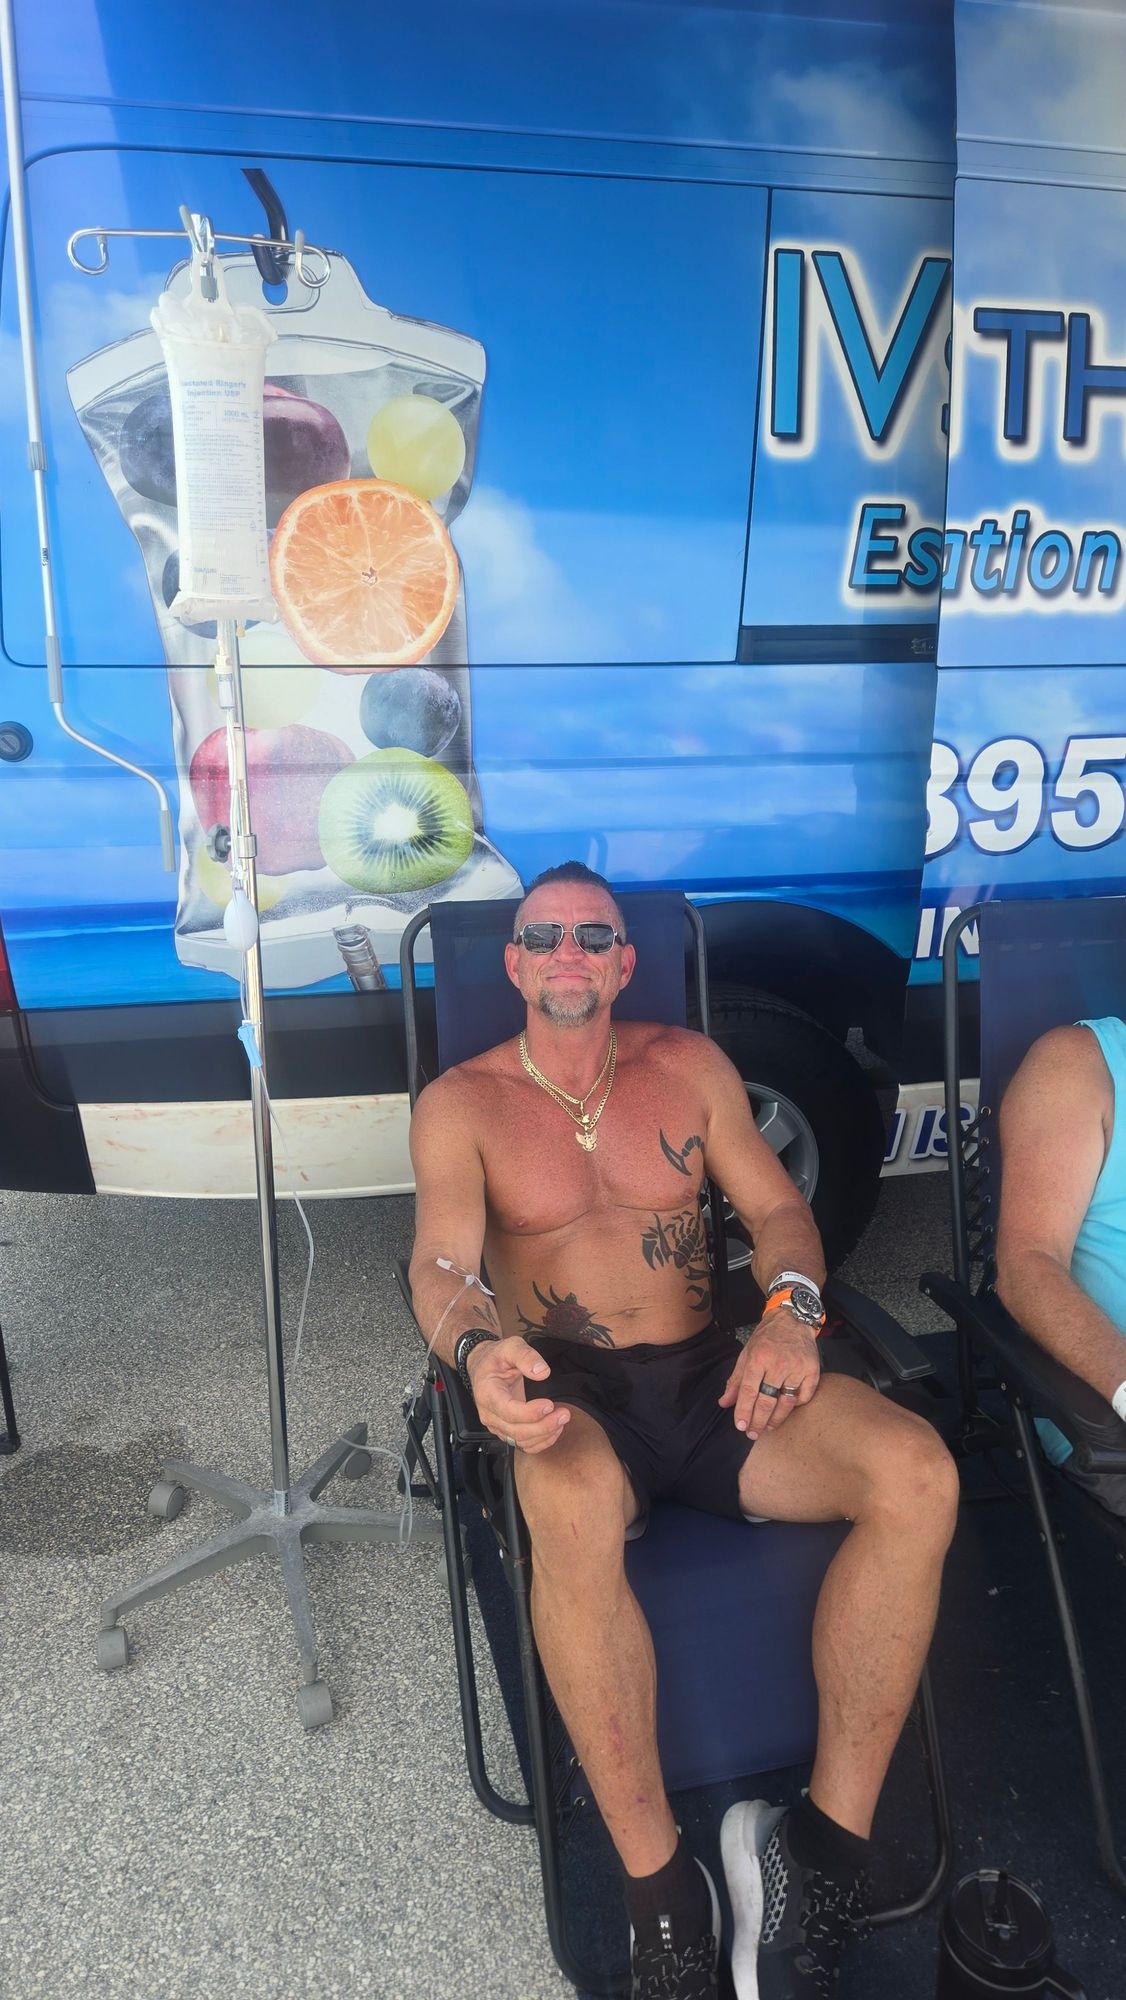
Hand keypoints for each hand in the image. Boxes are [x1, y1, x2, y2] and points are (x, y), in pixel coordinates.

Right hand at [467, 1335, 570, 1453]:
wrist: (483, 1366)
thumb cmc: (496, 1357)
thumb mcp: (510, 1346)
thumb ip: (526, 1356)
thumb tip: (543, 1372)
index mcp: (487, 1393)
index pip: (508, 1411)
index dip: (530, 1413)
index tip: (550, 1404)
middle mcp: (489, 1414)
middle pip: (516, 1431)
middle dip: (544, 1426)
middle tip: (564, 1413)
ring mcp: (496, 1425)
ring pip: (521, 1441)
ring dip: (545, 1435)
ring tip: (562, 1418)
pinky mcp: (505, 1430)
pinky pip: (523, 1445)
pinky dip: (541, 1442)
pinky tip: (554, 1429)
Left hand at [718, 1311, 820, 1439]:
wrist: (793, 1320)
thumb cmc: (767, 1338)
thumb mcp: (747, 1354)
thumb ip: (736, 1380)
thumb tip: (724, 1403)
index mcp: (758, 1358)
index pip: (749, 1391)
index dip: (743, 1411)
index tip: (740, 1426)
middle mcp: (778, 1364)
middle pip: (767, 1401)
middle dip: (758, 1421)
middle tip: (752, 1434)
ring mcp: (797, 1368)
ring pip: (786, 1403)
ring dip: (775, 1419)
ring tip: (767, 1428)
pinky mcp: (813, 1371)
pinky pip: (803, 1397)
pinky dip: (795, 1406)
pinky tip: (785, 1410)